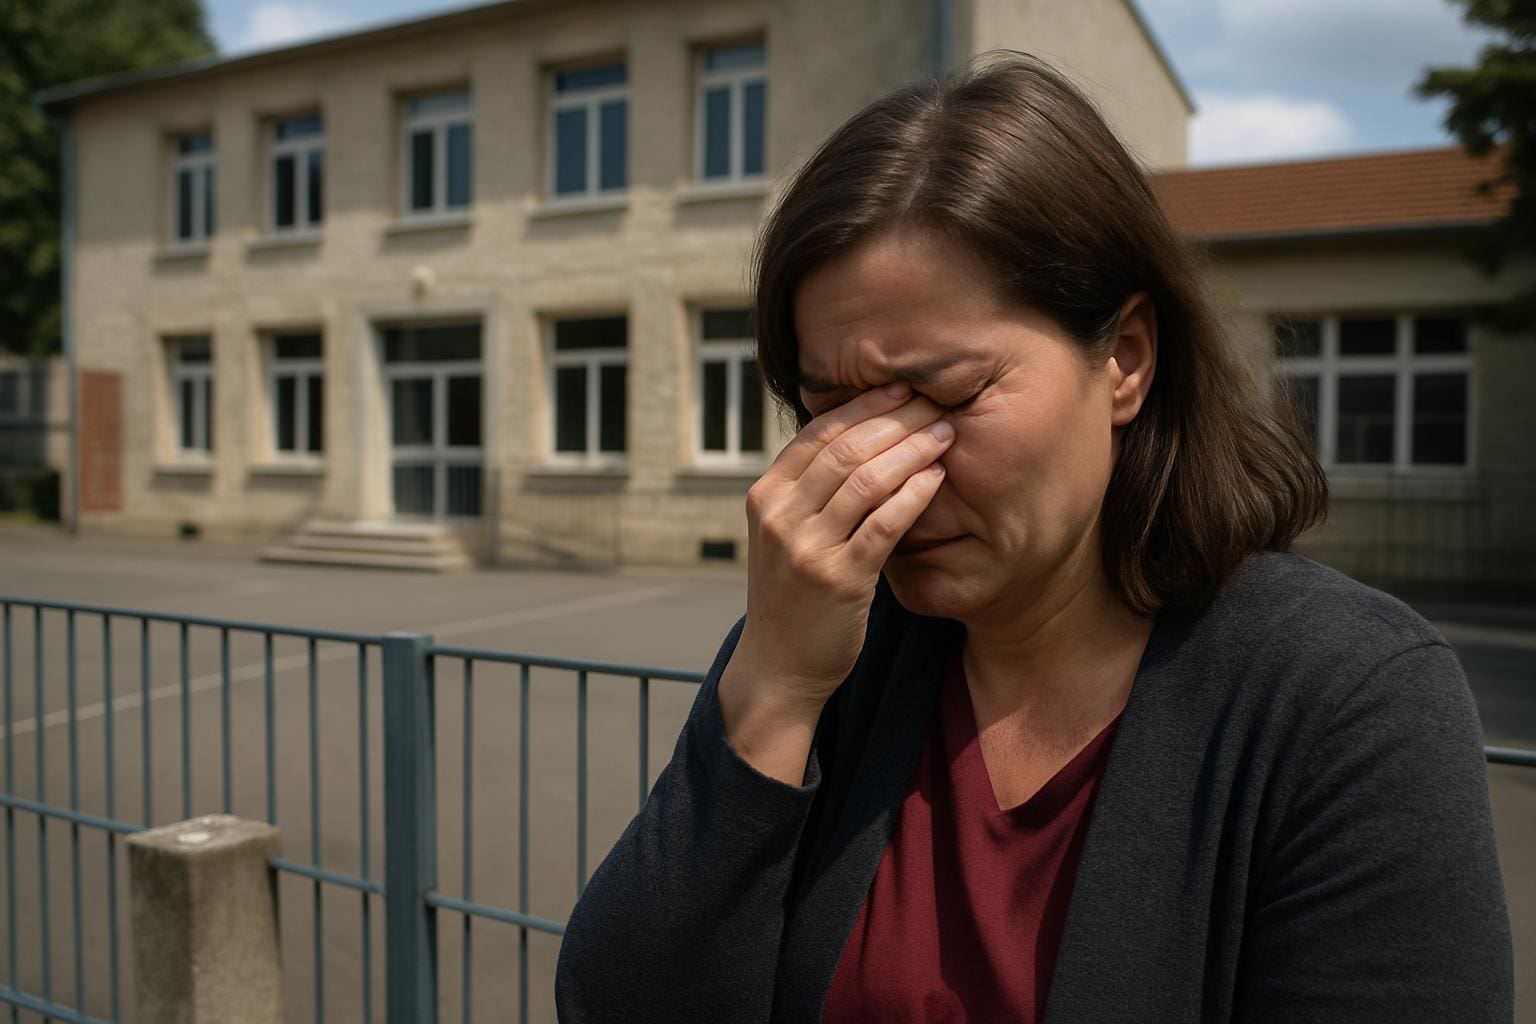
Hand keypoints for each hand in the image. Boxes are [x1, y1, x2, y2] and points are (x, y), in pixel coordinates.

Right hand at [731, 382, 954, 711]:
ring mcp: (807, 548)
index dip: (864, 405)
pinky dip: (914, 495)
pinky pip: (884, 525)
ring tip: (945, 434)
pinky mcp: (840, 579)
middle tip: (936, 404)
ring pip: (867, 480)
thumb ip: (806, 490)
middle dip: (897, 420)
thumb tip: (854, 434)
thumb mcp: (782, 534)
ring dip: (913, 450)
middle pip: (846, 449)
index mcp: (765, 496)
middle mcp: (780, 516)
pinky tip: (938, 478)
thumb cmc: (791, 594)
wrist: (779, 666)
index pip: (818, 433)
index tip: (902, 388)